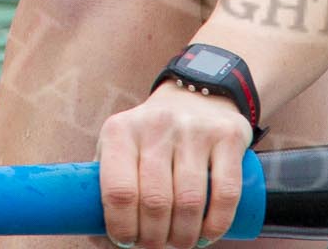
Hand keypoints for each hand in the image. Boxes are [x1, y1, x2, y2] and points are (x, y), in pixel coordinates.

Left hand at [98, 80, 251, 248]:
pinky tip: (208, 234)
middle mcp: (157, 125)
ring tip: (180, 242)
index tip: (128, 242)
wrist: (196, 94)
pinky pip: (225, 193)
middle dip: (155, 238)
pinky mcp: (228, 135)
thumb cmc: (149, 138)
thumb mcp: (120, 147)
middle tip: (156, 245)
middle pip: (155, 202)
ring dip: (184, 237)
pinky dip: (216, 224)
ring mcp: (195, 128)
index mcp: (120, 132)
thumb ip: (106, 186)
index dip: (123, 229)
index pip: (119, 193)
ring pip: (189, 202)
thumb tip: (99, 237)